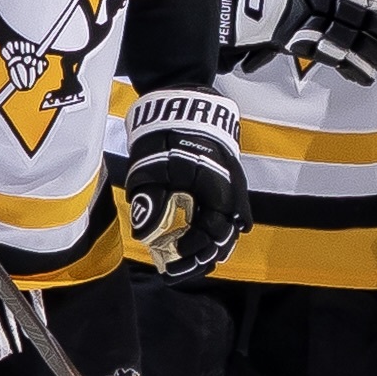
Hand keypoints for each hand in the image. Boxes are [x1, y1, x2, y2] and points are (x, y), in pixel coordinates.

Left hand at [121, 89, 247, 276]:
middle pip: (222, 238)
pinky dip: (210, 230)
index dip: (194, 253)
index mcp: (218, 192)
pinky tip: (196, 240)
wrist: (184, 105)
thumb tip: (145, 236)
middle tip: (177, 270)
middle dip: (200, 257)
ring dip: (205, 246)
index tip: (173, 261)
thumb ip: (152, 201)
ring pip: (224, 229)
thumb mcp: (154, 168)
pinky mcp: (224, 185)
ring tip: (186, 261)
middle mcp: (231, 194)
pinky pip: (223, 216)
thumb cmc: (168, 136)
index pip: (213, 235)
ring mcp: (231, 190)